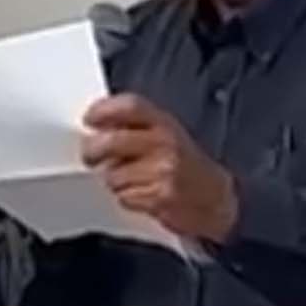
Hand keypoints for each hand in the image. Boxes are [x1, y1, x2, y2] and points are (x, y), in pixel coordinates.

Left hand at [81, 95, 238, 242]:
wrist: (216, 199)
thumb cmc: (187, 167)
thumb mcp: (169, 135)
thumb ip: (138, 127)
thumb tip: (99, 129)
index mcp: (164, 123)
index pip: (129, 106)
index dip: (104, 110)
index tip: (89, 119)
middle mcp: (165, 143)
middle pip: (112, 140)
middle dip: (93, 151)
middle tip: (91, 157)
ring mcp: (163, 170)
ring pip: (113, 175)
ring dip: (115, 181)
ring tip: (132, 181)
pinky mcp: (160, 196)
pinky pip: (125, 197)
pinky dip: (128, 199)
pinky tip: (143, 195)